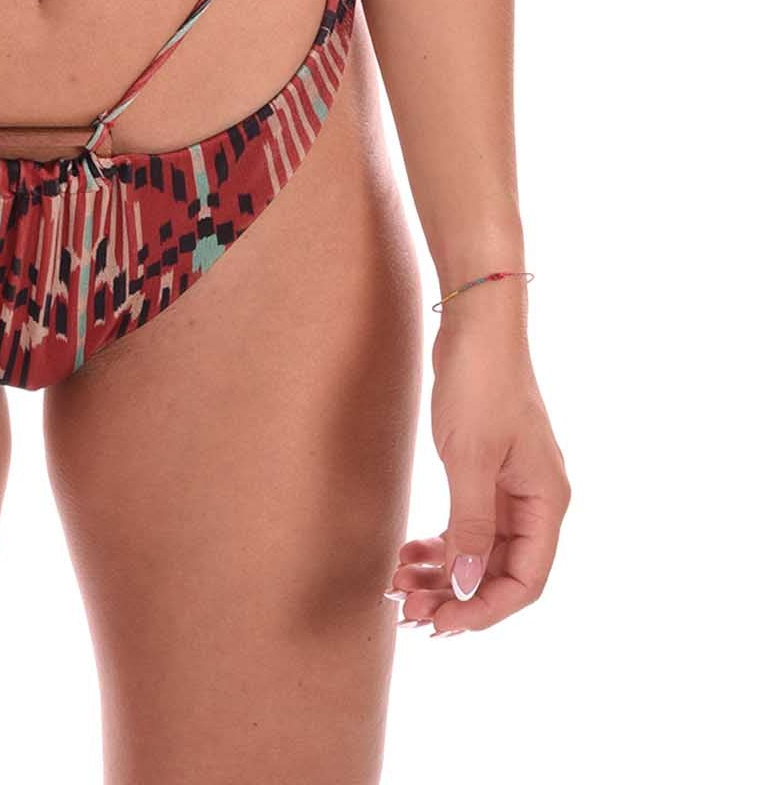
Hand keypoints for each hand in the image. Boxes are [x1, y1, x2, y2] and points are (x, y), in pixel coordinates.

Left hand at [386, 292, 569, 635]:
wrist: (475, 323)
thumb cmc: (479, 382)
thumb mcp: (471, 457)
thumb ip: (469, 524)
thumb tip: (465, 585)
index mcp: (547, 502)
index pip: (526, 582)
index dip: (485, 609)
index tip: (441, 623)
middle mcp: (535, 501)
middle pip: (499, 572)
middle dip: (455, 595)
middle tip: (407, 608)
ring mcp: (511, 488)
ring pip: (478, 551)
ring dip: (442, 572)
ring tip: (399, 584)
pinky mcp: (486, 472)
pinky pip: (466, 525)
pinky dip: (439, 542)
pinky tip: (408, 550)